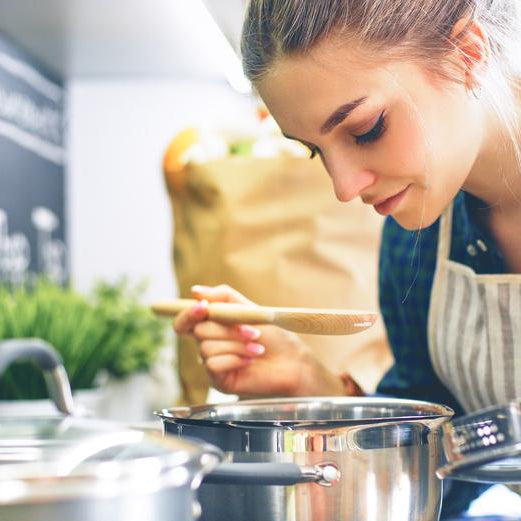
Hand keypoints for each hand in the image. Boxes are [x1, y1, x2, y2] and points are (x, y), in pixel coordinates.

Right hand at [173, 284, 346, 396]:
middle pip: (198, 331)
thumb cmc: (273, 336)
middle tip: (254, 332)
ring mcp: (212, 363)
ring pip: (207, 348)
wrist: (291, 361)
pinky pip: (212, 365)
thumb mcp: (249, 309)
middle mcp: (207, 344)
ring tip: (257, 348)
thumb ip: (223, 297)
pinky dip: (234, 359)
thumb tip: (196, 291)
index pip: (184, 321)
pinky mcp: (218, 380)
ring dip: (236, 345)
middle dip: (228, 329)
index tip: (203, 307)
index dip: (188, 313)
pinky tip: (249, 360)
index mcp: (212, 326)